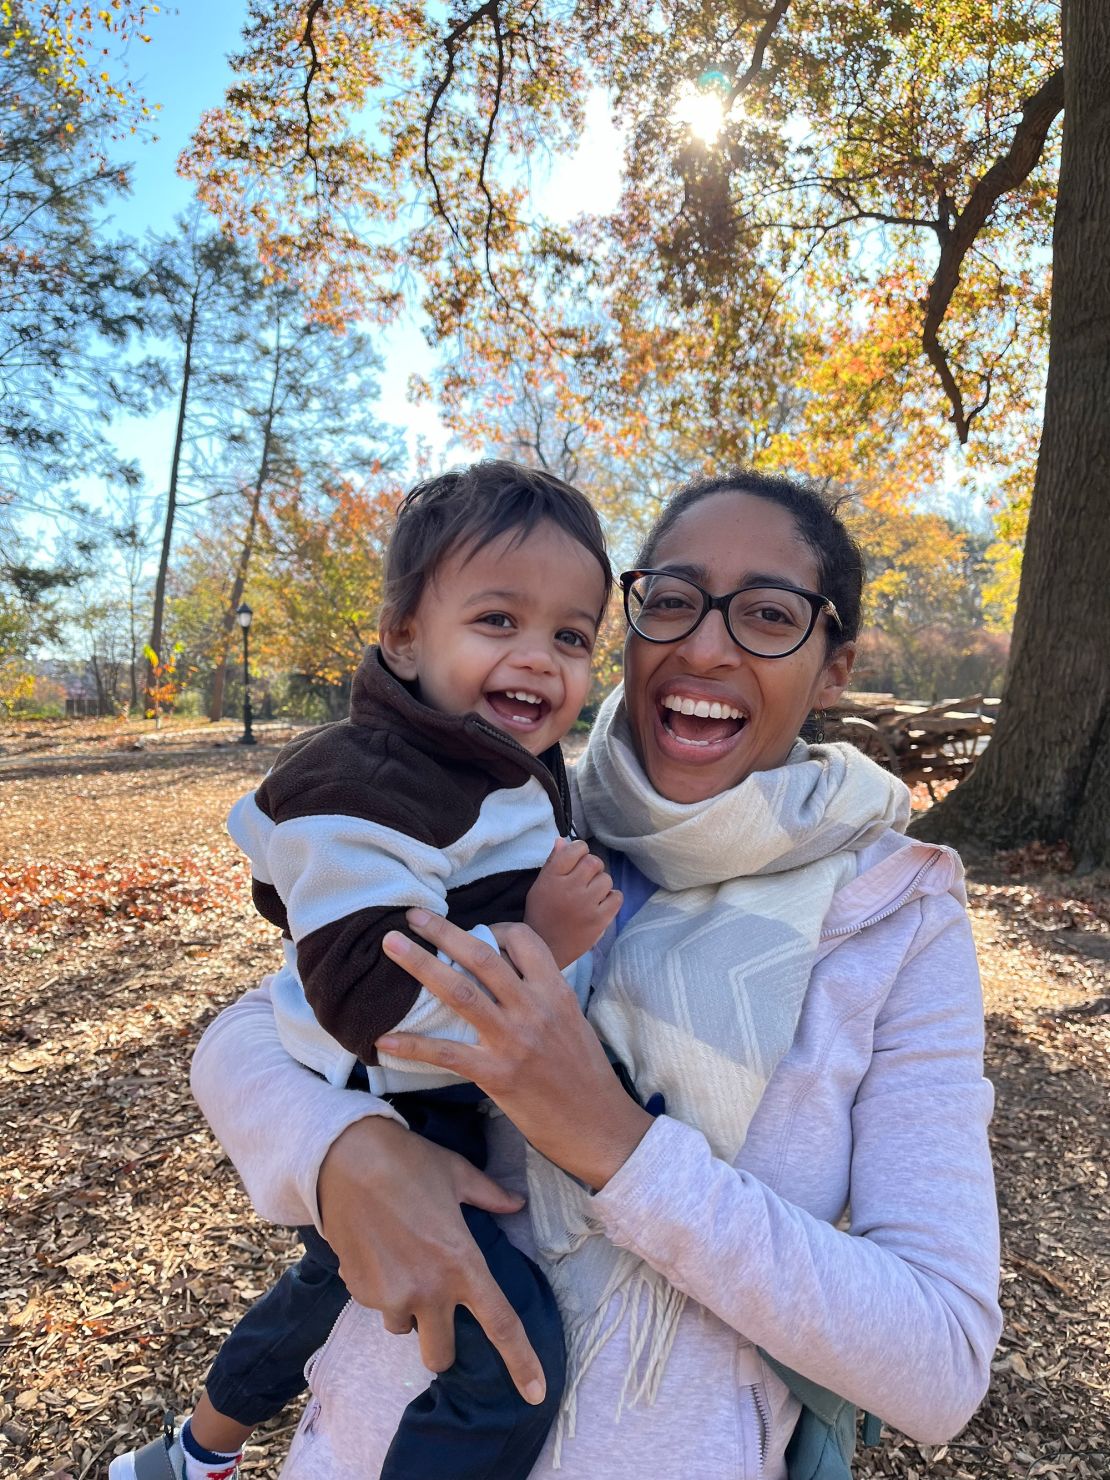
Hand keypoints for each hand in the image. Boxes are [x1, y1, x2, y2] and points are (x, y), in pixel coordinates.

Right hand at [317, 1115, 547, 1403]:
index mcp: (462, 1265)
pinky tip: (377, 1249)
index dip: (522, 1363)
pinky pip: (376, 1304)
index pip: (501, 1325)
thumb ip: (490, 1197)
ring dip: (407, 1309)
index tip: (536, 1393)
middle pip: (441, 1356)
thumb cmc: (408, 1162)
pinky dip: (380, 1287)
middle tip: (437, 1307)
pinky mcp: (358, 1291)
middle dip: (441, 1343)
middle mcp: (428, 1291)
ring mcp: (390, 1296)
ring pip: (403, 1327)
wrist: (344, 1158)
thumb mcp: (458, 1174)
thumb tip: (516, 1204)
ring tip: (401, 1260)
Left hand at [378, 912, 652, 1188]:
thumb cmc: (584, 1074)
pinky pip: (446, 1054)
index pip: (523, 940)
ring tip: (391, 945)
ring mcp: (513, 1041)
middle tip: (412, 915)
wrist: (598, 1125)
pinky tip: (384, 1040)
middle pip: (482, 956)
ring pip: (460, 992)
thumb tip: (507, 975)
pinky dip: (413, 1045)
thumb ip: (542, 995)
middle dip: (443, 931)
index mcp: (556, 991)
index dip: (494, 928)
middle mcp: (534, 1008)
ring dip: (421, 965)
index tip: (473, 929)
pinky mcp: (496, 1075)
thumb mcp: (572, 1021)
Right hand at [524, 838, 622, 968]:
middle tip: (585, 879)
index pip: (575, 849)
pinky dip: (612, 898)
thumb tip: (563, 840)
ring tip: (591, 895)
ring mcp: (586, 905)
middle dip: (592, 867)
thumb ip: (553, 862)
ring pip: (606, 879)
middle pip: (594, 862)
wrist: (546, 948)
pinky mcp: (599, 920)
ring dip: (601, 884)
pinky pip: (617, 897)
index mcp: (552, 877)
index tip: (577, 861)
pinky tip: (601, 904)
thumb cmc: (542, 913)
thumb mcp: (540, 885)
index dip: (580, 851)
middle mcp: (569, 888)